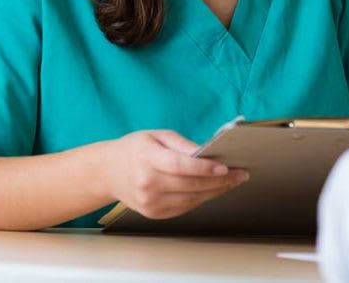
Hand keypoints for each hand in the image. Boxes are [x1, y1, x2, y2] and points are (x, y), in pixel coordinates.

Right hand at [101, 129, 248, 219]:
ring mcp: (150, 202)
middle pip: (191, 185)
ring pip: (191, 199)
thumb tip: (206, 153)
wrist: (108, 172)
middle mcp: (148, 183)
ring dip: (215, 192)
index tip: (226, 168)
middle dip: (220, 181)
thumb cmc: (134, 149)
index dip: (205, 168)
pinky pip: (184, 207)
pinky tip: (212, 190)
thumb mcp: (155, 136)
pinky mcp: (154, 213)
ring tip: (232, 182)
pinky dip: (201, 199)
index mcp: (147, 159)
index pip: (181, 166)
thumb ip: (181, 144)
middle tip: (240, 174)